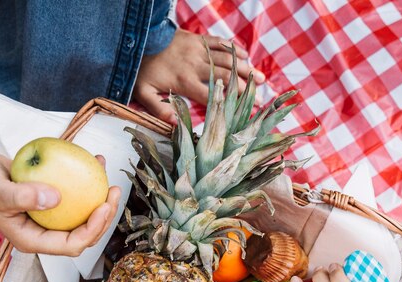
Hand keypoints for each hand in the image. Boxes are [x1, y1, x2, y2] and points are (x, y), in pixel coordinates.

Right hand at [0, 148, 120, 255]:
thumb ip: (23, 197)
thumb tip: (56, 199)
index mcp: (33, 240)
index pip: (71, 245)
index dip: (92, 230)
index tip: (103, 207)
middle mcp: (44, 232)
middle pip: (84, 234)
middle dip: (104, 218)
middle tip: (113, 192)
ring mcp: (48, 218)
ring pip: (83, 216)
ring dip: (100, 201)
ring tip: (110, 180)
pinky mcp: (50, 201)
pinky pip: (75, 196)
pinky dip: (86, 182)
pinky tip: (95, 162)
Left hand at [132, 30, 264, 122]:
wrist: (139, 37)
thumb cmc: (143, 69)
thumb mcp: (144, 93)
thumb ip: (158, 109)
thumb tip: (175, 124)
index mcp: (186, 82)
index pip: (213, 96)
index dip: (230, 105)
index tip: (245, 112)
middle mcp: (196, 66)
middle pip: (226, 78)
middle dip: (246, 88)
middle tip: (261, 97)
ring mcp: (199, 50)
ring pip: (227, 59)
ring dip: (246, 69)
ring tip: (261, 78)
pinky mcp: (198, 39)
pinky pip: (220, 42)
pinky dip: (234, 49)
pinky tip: (245, 56)